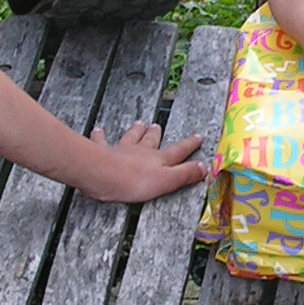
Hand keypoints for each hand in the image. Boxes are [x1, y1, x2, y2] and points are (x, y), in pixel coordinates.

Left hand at [73, 119, 210, 204]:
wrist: (104, 175)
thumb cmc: (135, 181)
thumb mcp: (167, 181)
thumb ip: (185, 174)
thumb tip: (204, 166)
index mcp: (158, 159)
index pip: (178, 151)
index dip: (189, 145)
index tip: (198, 136)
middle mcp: (141, 151)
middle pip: (151, 140)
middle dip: (156, 133)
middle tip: (158, 126)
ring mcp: (122, 150)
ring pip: (131, 137)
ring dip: (136, 130)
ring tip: (139, 123)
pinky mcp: (103, 153)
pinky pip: (102, 142)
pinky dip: (100, 136)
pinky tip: (99, 130)